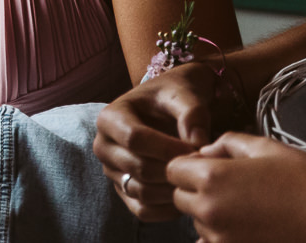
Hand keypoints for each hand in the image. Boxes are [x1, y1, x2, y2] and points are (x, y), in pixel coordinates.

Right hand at [93, 64, 218, 220]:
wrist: (174, 105)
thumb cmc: (177, 95)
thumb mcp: (185, 94)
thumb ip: (192, 114)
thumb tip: (197, 144)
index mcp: (110, 117)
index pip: (134, 139)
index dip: (167, 148)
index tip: (196, 149)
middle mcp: (103, 145)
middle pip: (137, 168)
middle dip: (173, 170)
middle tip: (202, 167)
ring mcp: (112, 171)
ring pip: (141, 191)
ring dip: (172, 190)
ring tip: (196, 178)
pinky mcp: (124, 190)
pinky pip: (142, 210)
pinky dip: (166, 209)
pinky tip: (187, 194)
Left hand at [166, 132, 305, 242]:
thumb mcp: (267, 148)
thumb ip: (227, 144)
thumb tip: (204, 152)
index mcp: (212, 177)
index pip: (173, 169)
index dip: (189, 164)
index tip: (211, 164)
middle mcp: (209, 211)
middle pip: (180, 198)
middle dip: (197, 189)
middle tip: (231, 185)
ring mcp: (221, 239)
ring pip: (197, 223)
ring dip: (211, 214)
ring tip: (249, 207)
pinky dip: (223, 236)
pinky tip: (249, 228)